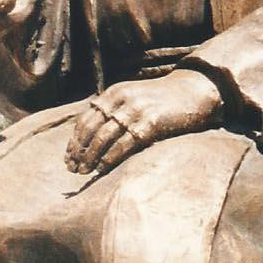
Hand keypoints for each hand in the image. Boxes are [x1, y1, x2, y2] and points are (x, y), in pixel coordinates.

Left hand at [64, 68, 223, 176]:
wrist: (194, 90)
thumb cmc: (163, 99)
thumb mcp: (134, 97)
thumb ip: (115, 110)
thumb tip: (93, 136)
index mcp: (114, 93)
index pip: (85, 119)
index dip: (75, 140)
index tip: (68, 156)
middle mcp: (121, 100)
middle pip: (90, 129)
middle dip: (78, 151)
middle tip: (72, 168)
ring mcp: (135, 111)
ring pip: (103, 138)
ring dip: (90, 158)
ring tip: (83, 172)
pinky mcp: (149, 123)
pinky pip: (123, 145)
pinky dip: (109, 159)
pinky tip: (102, 169)